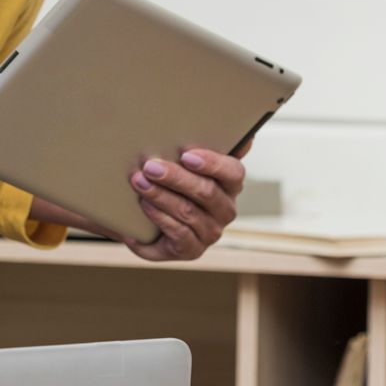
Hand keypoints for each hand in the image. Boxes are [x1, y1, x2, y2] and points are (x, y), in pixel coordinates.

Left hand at [123, 142, 250, 262]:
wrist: (151, 215)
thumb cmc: (175, 181)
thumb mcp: (188, 163)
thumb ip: (211, 145)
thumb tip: (245, 135)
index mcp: (231, 185)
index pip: (233, 173)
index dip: (212, 164)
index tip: (186, 155)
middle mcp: (225, 210)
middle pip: (206, 192)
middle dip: (175, 178)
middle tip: (150, 166)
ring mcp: (210, 233)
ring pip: (188, 213)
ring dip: (161, 196)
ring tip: (139, 183)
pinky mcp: (192, 250)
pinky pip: (178, 234)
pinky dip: (158, 219)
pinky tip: (143, 206)